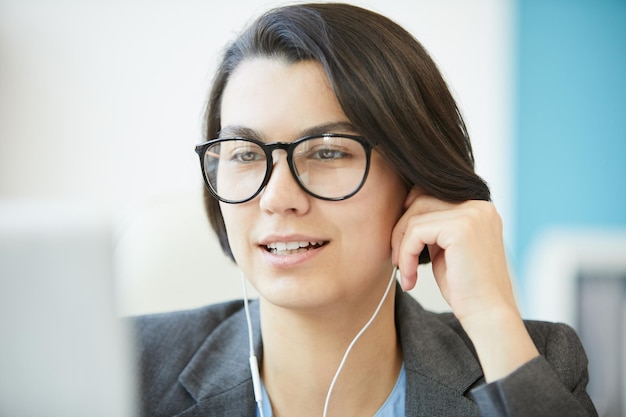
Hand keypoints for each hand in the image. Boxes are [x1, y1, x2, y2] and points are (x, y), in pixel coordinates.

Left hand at [391, 190, 515, 321]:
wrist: (488, 315)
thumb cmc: (466, 289)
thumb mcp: (447, 249)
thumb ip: (433, 227)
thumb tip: (405, 207)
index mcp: (479, 208)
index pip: (431, 195)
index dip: (409, 219)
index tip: (402, 250)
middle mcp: (479, 205)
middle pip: (421, 200)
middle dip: (401, 231)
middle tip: (399, 262)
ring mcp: (472, 214)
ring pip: (415, 216)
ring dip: (401, 245)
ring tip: (405, 273)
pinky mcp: (461, 227)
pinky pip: (416, 231)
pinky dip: (406, 254)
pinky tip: (410, 278)